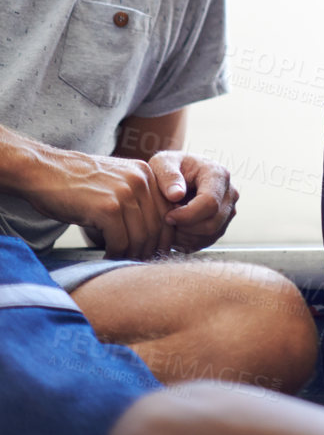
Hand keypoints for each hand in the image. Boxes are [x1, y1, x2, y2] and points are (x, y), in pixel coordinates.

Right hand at [20, 145, 174, 259]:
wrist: (45, 171)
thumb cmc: (78, 182)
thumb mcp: (117, 180)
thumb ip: (138, 196)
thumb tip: (156, 229)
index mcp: (146, 173)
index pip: (168, 211)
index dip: (164, 236)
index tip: (156, 251)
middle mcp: (140, 180)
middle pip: (157, 226)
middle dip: (150, 249)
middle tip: (139, 263)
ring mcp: (125, 193)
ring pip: (140, 237)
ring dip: (132, 255)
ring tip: (122, 262)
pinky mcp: (107, 208)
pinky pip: (120, 242)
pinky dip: (115, 256)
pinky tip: (108, 258)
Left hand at [148, 151, 238, 250]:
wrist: (179, 172)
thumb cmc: (170, 166)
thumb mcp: (163, 163)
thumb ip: (168, 176)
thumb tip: (176, 195)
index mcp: (218, 174)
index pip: (210, 203)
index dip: (187, 215)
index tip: (167, 216)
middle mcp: (229, 193)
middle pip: (212, 223)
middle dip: (185, 227)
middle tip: (166, 219)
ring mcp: (228, 210)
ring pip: (209, 235)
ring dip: (185, 235)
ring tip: (170, 221)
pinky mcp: (222, 224)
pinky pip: (206, 241)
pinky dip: (188, 240)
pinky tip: (176, 227)